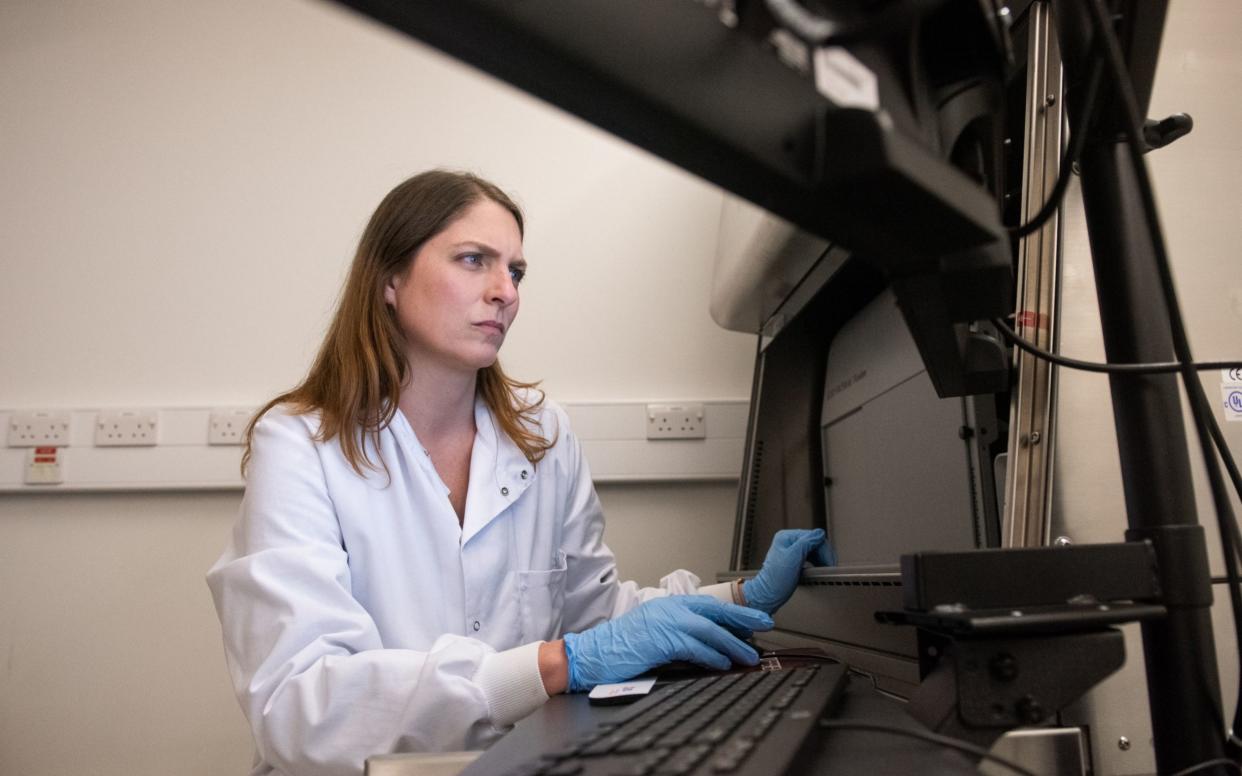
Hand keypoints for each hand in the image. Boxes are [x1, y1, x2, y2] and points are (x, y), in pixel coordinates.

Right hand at [561, 596, 772, 691]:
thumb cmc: (620, 649)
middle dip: (743, 618)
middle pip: (714, 610)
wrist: (591, 654)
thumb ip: (680, 636)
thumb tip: (712, 647)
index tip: (754, 619)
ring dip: (732, 643)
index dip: (734, 612)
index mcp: (668, 605)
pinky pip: (693, 646)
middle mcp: (668, 609)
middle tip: (766, 624)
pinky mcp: (660, 640)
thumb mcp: (654, 635)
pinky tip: (723, 663)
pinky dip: (711, 655)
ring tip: (749, 655)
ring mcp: (664, 622)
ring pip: (708, 630)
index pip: (708, 605)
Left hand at [742, 528, 835, 613]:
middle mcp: (788, 542)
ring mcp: (791, 551)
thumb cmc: (776, 580)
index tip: (829, 562)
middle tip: (830, 567)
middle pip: (814, 543)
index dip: (823, 549)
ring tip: (826, 569)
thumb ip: (806, 543)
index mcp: (786, 537)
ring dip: (821, 559)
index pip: (812, 537)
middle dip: (823, 555)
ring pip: (814, 551)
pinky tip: (818, 570)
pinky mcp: (794, 561)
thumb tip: (819, 533)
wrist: (767, 596)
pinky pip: (810, 558)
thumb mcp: (793, 558)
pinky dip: (816, 563)